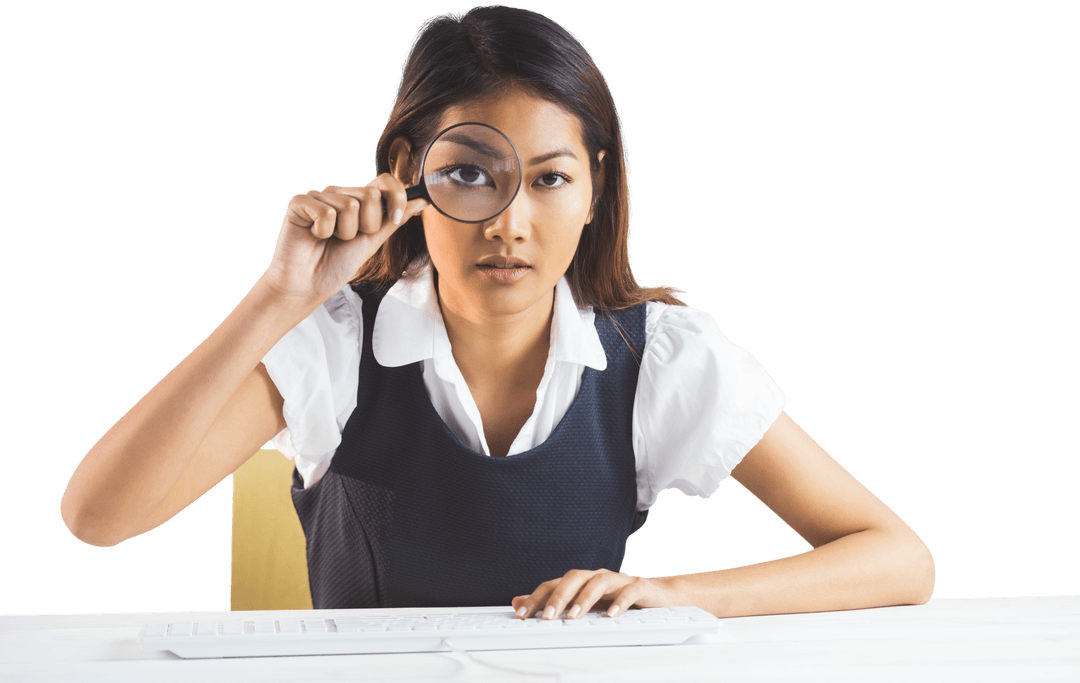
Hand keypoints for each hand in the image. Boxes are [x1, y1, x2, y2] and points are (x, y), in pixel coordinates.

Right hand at [260, 175, 428, 306]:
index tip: (397, 219)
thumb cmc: (335, 265)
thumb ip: (394, 219)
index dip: (396, 197)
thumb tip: (422, 200)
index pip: (384, 181)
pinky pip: (326, 212)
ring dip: (344, 232)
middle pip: (371, 194)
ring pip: (350, 205)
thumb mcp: (373, 241)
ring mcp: (319, 196)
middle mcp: (339, 193)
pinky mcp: (299, 202)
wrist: (307, 286)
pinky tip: (314, 237)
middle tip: (347, 239)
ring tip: (329, 240)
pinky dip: (324, 232)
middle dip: (367, 225)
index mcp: (358, 200)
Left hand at [511, 569, 678, 620]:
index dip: (536, 598)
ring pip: (598, 582)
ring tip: (574, 617)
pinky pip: (628, 592)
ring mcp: (617, 580)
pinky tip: (611, 615)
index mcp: (581, 581)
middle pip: (574, 578)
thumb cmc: (616, 599)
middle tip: (547, 617)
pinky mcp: (638, 586)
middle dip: (558, 597)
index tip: (521, 614)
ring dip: (584, 599)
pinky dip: (619, 602)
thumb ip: (552, 603)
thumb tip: (518, 602)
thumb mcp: (582, 604)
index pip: (554, 584)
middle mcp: (596, 576)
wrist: (656, 595)